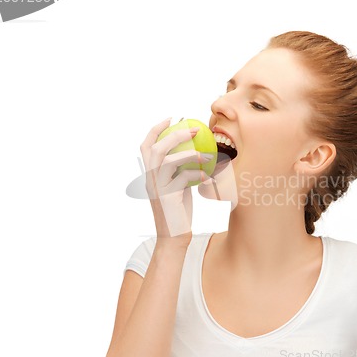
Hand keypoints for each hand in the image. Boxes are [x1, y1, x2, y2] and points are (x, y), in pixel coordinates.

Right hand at [139, 118, 211, 238]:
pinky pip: (183, 178)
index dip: (157, 129)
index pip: (147, 145)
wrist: (173, 237)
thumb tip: (193, 153)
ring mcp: (157, 188)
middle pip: (157, 147)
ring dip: (189, 154)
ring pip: (168, 161)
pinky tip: (208, 178)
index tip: (172, 118)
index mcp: (149, 174)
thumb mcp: (177, 187)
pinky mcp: (168, 197)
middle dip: (176, 134)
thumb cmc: (178, 211)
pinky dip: (197, 175)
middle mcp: (149, 178)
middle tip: (195, 129)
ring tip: (206, 155)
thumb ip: (179, 171)